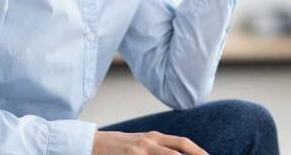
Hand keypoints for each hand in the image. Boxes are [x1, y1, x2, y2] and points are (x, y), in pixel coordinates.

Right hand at [92, 131, 206, 154]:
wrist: (92, 143)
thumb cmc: (119, 147)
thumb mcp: (141, 143)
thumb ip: (158, 148)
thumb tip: (177, 152)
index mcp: (154, 138)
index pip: (182, 143)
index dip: (198, 151)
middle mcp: (149, 142)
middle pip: (178, 151)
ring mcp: (139, 151)